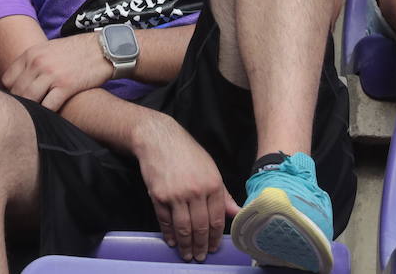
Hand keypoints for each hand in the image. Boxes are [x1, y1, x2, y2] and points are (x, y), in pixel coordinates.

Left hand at [0, 34, 112, 111]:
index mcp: (31, 53)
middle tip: (26, 112)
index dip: (12, 91)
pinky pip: (48, 106)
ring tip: (36, 116)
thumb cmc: (77, 51)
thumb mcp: (49, 49)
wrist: (104, 49)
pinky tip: (51, 115)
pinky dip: (47, 113)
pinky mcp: (66, 86)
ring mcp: (51, 74)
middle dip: (20, 103)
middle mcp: (38, 62)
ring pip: (29, 100)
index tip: (19, 98)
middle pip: (16, 91)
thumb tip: (20, 80)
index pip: (7, 79)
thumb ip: (33, 62)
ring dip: (32, 109)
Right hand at [132, 114, 240, 261]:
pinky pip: (165, 220)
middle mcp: (196, 191)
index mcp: (213, 185)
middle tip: (201, 257)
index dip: (216, 238)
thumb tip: (237, 213)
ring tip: (187, 254)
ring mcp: (176, 194)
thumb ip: (223, 194)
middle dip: (201, 245)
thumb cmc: (186, 152)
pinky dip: (169, 233)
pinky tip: (172, 240)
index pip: (217, 220)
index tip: (214, 247)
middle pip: (201, 227)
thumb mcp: (211, 169)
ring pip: (183, 228)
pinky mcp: (158, 195)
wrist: (158, 138)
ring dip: (186, 245)